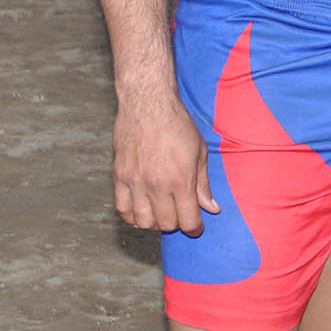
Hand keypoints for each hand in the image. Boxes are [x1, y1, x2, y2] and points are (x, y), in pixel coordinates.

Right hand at [112, 96, 218, 234]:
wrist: (148, 102)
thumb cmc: (176, 124)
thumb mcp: (199, 152)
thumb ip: (203, 184)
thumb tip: (211, 208)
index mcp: (181, 179)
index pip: (188, 221)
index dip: (194, 228)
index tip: (195, 225)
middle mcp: (157, 184)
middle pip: (166, 224)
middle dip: (175, 223)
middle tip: (178, 212)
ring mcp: (136, 181)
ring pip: (143, 221)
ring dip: (154, 222)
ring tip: (159, 212)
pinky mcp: (119, 175)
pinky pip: (122, 208)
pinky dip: (131, 215)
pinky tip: (140, 209)